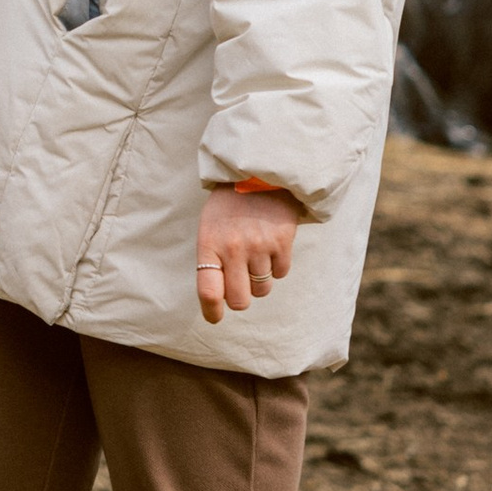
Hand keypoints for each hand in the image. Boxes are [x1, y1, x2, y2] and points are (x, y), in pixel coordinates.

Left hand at [195, 180, 303, 323]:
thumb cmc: (229, 205)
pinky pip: (281, 274)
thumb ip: (211, 259)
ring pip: (262, 290)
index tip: (216, 318)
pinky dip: (277, 266)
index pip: (208, 291)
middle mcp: (234, 249)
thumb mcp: (209, 227)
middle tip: (241, 284)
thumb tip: (218, 297)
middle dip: (241, 298)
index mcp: (209, 244)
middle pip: (239, 301)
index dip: (212, 311)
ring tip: (257, 255)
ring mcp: (259, 246)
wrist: (259, 172)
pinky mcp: (282, 242)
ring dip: (260, 280)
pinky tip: (272, 246)